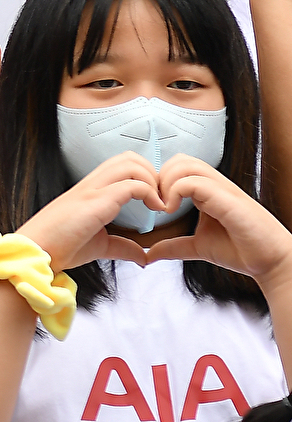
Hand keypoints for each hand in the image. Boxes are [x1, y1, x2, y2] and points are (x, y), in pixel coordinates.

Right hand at [19, 153, 161, 269]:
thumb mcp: (99, 246)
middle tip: (160, 197)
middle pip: (127, 157)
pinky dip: (150, 193)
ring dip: (152, 180)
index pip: (120, 166)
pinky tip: (157, 210)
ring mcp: (92, 190)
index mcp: (90, 191)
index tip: (155, 200)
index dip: (143, 176)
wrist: (37, 252)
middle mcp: (91, 185)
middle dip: (152, 172)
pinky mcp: (96, 202)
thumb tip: (143, 257)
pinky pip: (131, 185)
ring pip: (130, 164)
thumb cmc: (59, 247)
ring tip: (159, 202)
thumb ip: (122, 247)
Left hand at [147, 156, 291, 284]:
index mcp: (208, 191)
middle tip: (155, 203)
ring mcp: (223, 190)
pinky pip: (196, 182)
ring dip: (166, 182)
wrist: (271, 262)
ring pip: (187, 164)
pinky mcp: (228, 199)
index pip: (179, 167)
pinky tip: (171, 210)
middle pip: (180, 159)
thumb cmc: (242, 251)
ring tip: (164, 206)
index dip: (160, 180)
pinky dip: (176, 191)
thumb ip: (174, 246)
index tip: (153, 204)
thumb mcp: (198, 246)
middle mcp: (216, 186)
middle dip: (160, 177)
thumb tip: (150, 253)